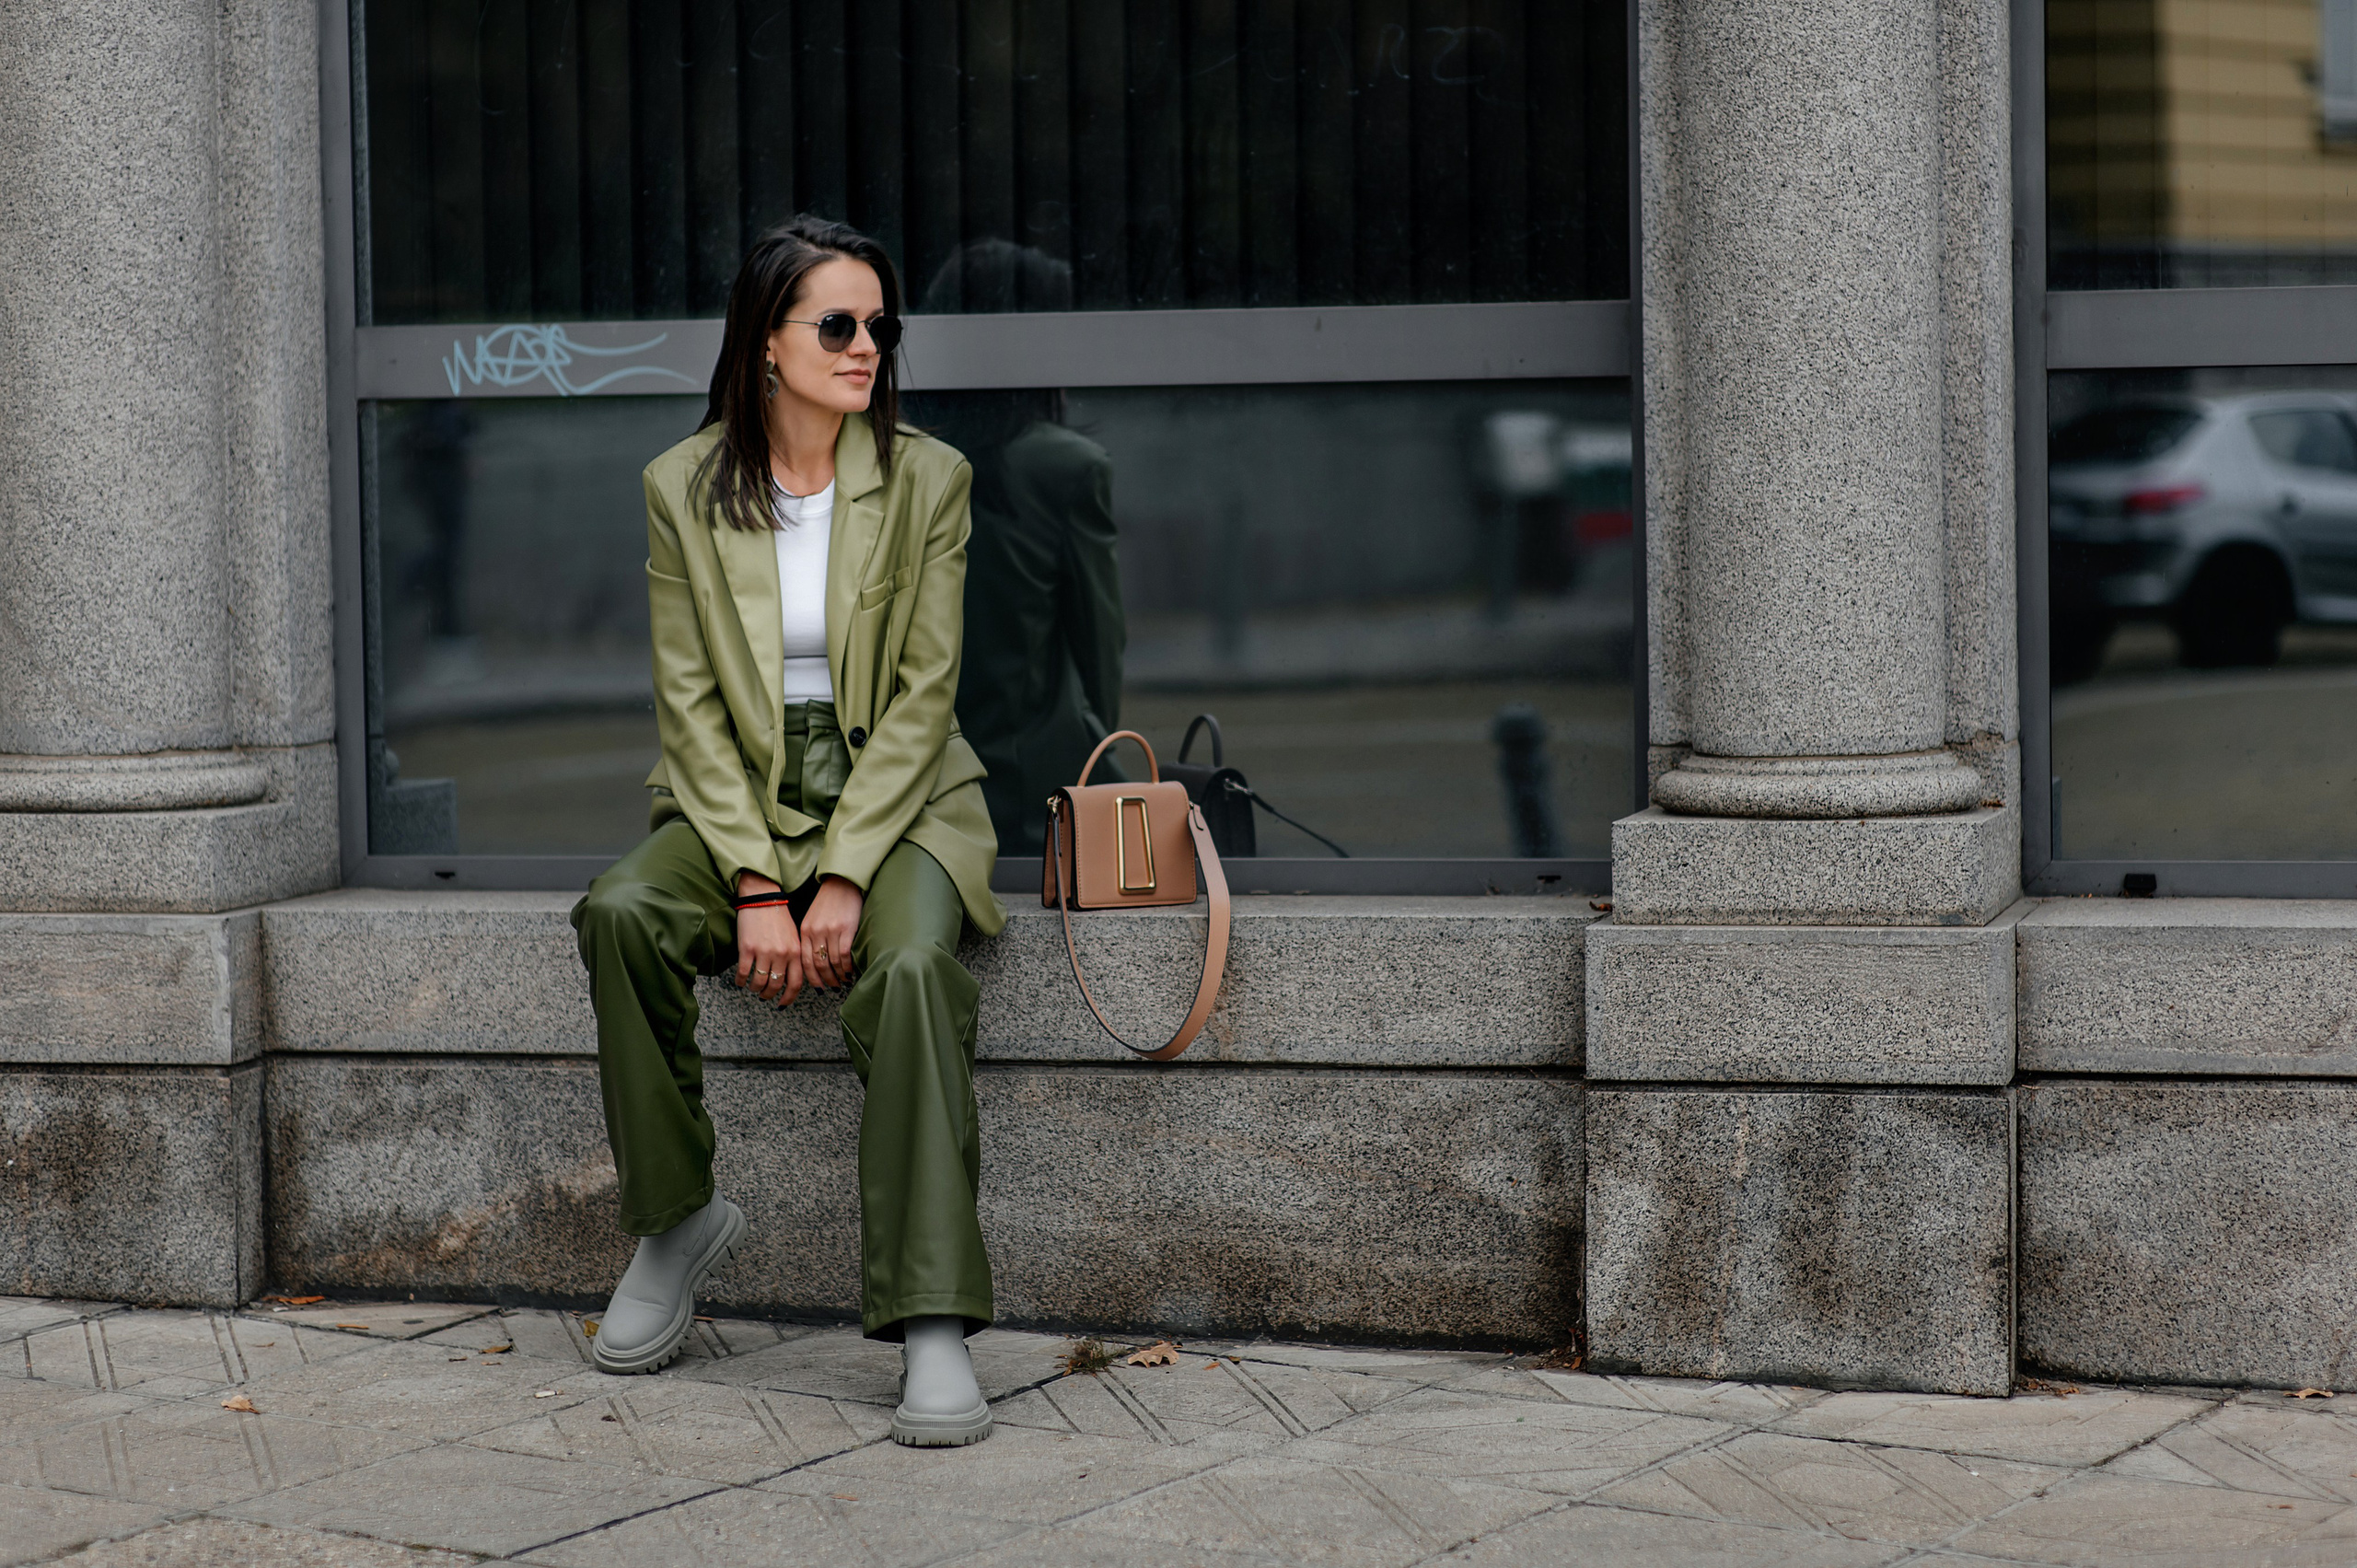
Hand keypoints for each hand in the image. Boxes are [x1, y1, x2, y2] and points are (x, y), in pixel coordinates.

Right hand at [732, 872, 804, 1005]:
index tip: (782, 1004)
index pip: (795, 983)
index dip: (789, 998)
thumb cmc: (778, 918)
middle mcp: (781, 954)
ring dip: (755, 989)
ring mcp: (764, 952)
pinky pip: (743, 973)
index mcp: (795, 952)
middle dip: (769, 995)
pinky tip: (740, 982)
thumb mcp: (794, 937)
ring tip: (753, 988)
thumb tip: (790, 979)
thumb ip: (794, 957)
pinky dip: (741, 981)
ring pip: (759, 983)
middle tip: (764, 997)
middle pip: (776, 986)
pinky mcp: (747, 949)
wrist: (762, 899)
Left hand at [801, 875, 862, 989]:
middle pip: (818, 965)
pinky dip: (847, 967)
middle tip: (832, 987)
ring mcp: (830, 931)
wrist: (841, 884)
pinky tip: (850, 972)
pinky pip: (844, 955)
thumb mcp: (812, 919)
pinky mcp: (845, 929)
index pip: (805, 961)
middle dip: (825, 980)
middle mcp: (815, 933)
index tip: (818, 987)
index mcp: (805, 931)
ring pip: (832, 962)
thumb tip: (816, 961)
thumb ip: (811, 938)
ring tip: (843, 982)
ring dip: (838, 975)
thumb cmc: (828, 903)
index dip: (811, 978)